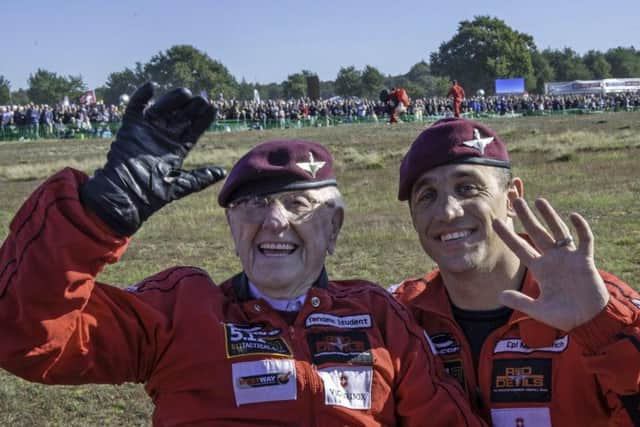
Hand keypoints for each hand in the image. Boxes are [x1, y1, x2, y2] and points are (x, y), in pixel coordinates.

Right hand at [80, 82, 225, 235]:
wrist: (126, 196)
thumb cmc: (152, 194)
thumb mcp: (181, 185)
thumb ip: (201, 177)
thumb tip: (223, 172)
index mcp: (176, 149)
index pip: (193, 130)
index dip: (203, 119)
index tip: (213, 108)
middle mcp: (163, 137)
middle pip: (180, 116)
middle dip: (191, 108)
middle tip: (201, 98)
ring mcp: (147, 131)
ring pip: (162, 109)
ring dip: (173, 99)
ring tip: (185, 93)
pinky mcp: (130, 128)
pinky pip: (135, 108)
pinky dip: (140, 97)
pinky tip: (150, 86)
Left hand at [493, 197, 608, 330]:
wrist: (589, 320)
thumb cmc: (564, 317)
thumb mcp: (538, 311)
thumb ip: (520, 302)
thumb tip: (499, 295)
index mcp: (539, 269)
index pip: (520, 248)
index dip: (508, 235)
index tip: (495, 222)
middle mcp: (552, 259)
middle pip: (537, 233)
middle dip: (527, 217)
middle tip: (516, 199)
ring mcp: (569, 258)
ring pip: (558, 231)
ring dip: (550, 216)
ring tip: (540, 200)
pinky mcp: (585, 260)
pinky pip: (584, 240)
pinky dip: (580, 228)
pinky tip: (573, 216)